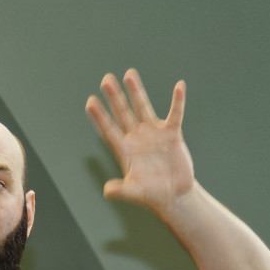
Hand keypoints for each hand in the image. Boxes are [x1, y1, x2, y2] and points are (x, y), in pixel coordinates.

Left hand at [87, 70, 193, 213]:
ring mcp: (154, 134)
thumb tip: (107, 190)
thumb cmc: (152, 195)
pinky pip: (175, 114)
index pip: (109, 130)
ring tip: (129, 74)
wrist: (174, 195)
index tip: (90, 102)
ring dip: (137, 91)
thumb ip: (121, 190)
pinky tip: (179, 86)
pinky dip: (178, 101)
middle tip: (106, 79)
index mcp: (125, 151)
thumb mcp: (135, 192)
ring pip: (143, 107)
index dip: (100, 117)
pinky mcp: (172, 134)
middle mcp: (137, 138)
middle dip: (114, 97)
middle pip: (123, 113)